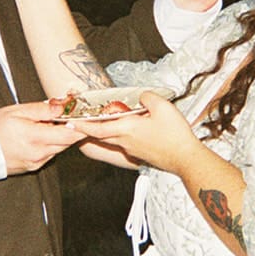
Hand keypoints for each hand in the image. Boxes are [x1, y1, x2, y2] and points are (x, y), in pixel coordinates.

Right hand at [0, 100, 80, 174]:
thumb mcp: (17, 111)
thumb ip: (42, 109)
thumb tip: (62, 106)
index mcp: (35, 137)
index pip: (70, 134)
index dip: (80, 125)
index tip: (82, 117)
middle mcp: (39, 153)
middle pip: (68, 142)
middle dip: (71, 129)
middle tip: (66, 116)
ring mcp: (37, 162)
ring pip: (60, 149)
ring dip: (60, 137)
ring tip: (47, 125)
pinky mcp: (33, 167)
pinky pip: (50, 155)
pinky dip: (50, 145)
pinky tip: (39, 137)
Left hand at [71, 90, 203, 175]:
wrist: (185, 158)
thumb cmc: (174, 135)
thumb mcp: (162, 107)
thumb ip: (147, 98)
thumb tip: (141, 97)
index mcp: (127, 129)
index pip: (97, 128)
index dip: (81, 125)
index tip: (69, 123)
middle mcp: (126, 141)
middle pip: (101, 135)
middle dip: (87, 130)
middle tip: (77, 124)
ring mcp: (133, 149)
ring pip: (112, 139)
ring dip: (103, 132)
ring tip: (99, 124)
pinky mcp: (141, 153)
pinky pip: (124, 143)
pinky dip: (118, 136)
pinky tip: (126, 130)